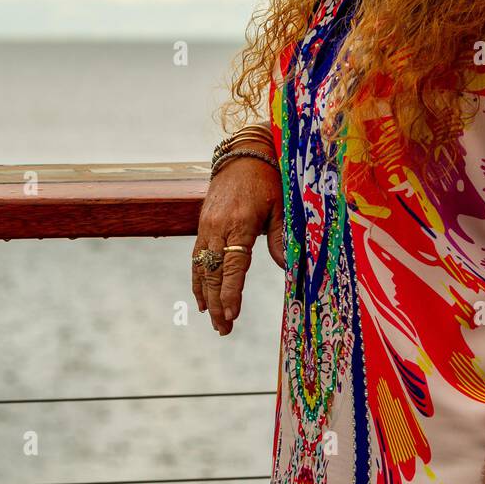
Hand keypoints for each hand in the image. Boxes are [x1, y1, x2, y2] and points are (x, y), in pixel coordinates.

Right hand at [191, 154, 283, 335]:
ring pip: (202, 268)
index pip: (234, 265)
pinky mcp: (203, 225)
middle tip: (223, 330)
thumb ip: (281, 237)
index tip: (230, 315)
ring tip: (215, 322)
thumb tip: (288, 269)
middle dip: (218, 303)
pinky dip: (198, 280)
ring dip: (207, 297)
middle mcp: (218, 227)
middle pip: (214, 273)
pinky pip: (196, 258)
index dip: (231, 292)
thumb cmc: (269, 177)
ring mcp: (207, 226)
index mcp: (240, 223)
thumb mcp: (281, 204)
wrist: (244, 153)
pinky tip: (202, 299)